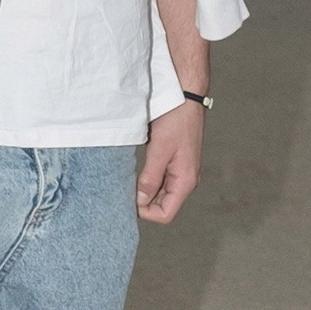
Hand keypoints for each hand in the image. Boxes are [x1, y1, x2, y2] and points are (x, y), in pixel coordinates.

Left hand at [136, 101, 204, 224]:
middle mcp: (186, 180)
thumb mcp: (159, 150)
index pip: (165, 214)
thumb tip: (140, 201)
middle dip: (143, 202)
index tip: (128, 199)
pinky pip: (160, 179)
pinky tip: (136, 170)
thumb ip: (150, 178)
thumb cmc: (177, 119)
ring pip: (160, 193)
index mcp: (185, 181)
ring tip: (129, 179)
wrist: (186, 96)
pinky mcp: (175, 161)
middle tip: (124, 189)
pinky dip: (148, 179)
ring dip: (144, 190)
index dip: (145, 212)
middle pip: (162, 205)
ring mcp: (181, 171)